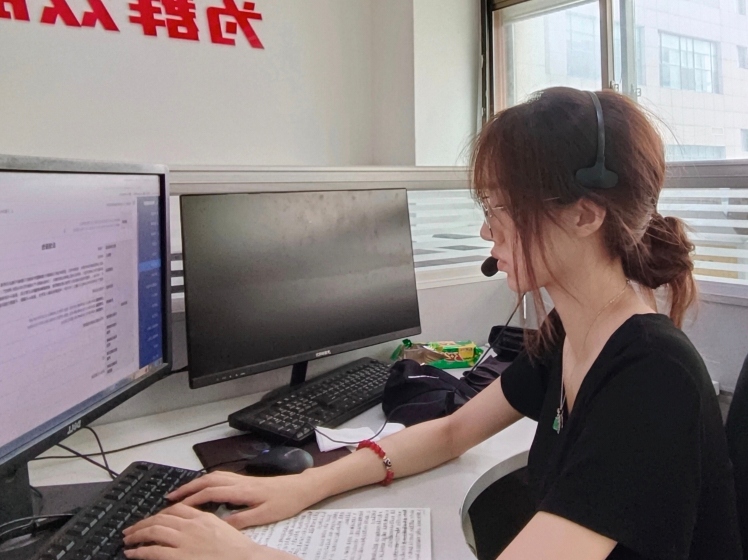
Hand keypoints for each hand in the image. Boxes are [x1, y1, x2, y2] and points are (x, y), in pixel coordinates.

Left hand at [122, 503, 298, 559]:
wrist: (245, 559)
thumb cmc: (236, 549)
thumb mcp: (221, 527)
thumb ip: (204, 523)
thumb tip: (190, 523)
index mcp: (201, 517)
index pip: (174, 509)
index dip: (158, 514)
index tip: (151, 519)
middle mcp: (190, 526)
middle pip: (160, 518)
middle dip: (142, 523)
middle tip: (131, 530)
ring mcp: (184, 541)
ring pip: (153, 532)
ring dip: (137, 535)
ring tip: (128, 540)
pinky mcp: (178, 557)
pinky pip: (152, 551)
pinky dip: (139, 551)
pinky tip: (133, 553)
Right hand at [165, 470, 315, 528]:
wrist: (301, 487)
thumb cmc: (285, 502)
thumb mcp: (264, 516)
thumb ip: (242, 519)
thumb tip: (220, 524)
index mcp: (242, 490)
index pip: (211, 492)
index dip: (192, 499)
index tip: (176, 506)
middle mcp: (239, 481)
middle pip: (207, 480)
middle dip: (187, 488)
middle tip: (170, 497)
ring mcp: (242, 478)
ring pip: (213, 476)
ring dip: (195, 483)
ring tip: (181, 493)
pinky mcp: (245, 479)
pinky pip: (220, 477)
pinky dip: (206, 481)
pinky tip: (203, 488)